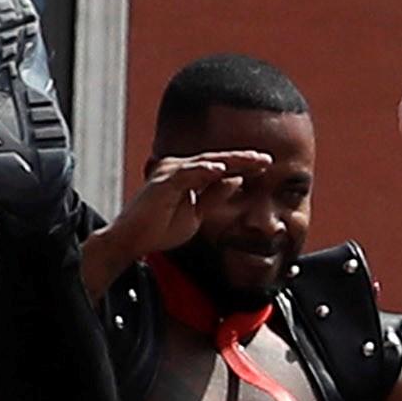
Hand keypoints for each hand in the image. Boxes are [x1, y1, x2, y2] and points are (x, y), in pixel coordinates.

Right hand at [116, 149, 270, 257]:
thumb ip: (214, 196)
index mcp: (188, 176)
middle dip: (244, 159)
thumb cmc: (160, 229)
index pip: (221, 167)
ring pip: (207, 162)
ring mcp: (170, 173)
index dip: (244, 165)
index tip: (266, 166)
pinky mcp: (163, 183)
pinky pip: (187, 174)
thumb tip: (235, 180)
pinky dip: (205, 170)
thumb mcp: (197, 214)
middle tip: (267, 159)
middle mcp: (179, 169)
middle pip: (217, 160)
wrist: (133, 241)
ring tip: (254, 161)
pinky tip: (222, 169)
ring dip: (232, 160)